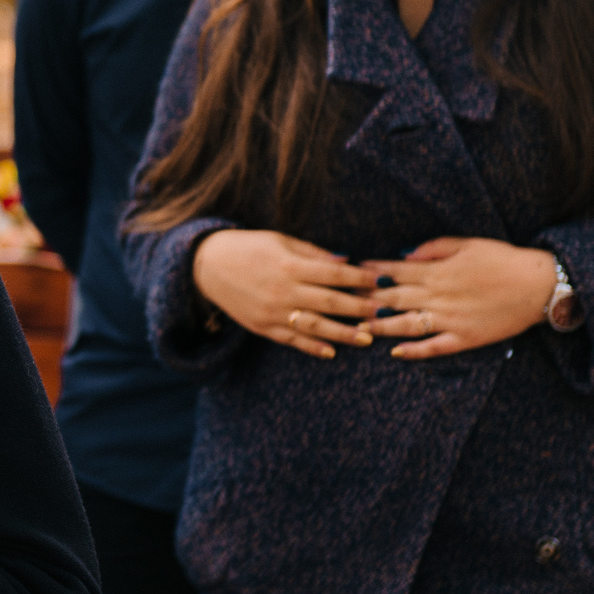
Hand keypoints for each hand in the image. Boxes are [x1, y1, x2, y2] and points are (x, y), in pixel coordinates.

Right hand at [193, 229, 381, 358]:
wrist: (206, 265)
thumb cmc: (247, 247)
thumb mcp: (280, 240)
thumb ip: (313, 253)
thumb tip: (345, 262)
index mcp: (290, 265)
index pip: (336, 274)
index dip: (362, 278)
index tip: (383, 281)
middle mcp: (284, 290)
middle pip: (332, 302)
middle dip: (362, 308)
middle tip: (386, 312)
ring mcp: (273, 311)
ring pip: (316, 326)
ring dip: (345, 334)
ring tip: (368, 338)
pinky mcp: (262, 326)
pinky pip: (292, 340)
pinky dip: (313, 347)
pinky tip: (332, 352)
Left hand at [359, 237, 556, 358]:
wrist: (540, 286)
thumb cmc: (504, 259)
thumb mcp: (468, 243)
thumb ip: (433, 248)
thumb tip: (403, 254)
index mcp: (438, 271)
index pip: (394, 271)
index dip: (369, 273)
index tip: (349, 274)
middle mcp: (439, 295)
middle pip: (393, 298)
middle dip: (365, 299)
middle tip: (341, 302)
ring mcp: (451, 319)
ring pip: (406, 324)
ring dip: (380, 326)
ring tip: (358, 329)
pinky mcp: (465, 338)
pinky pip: (434, 347)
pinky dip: (414, 351)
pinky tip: (394, 353)